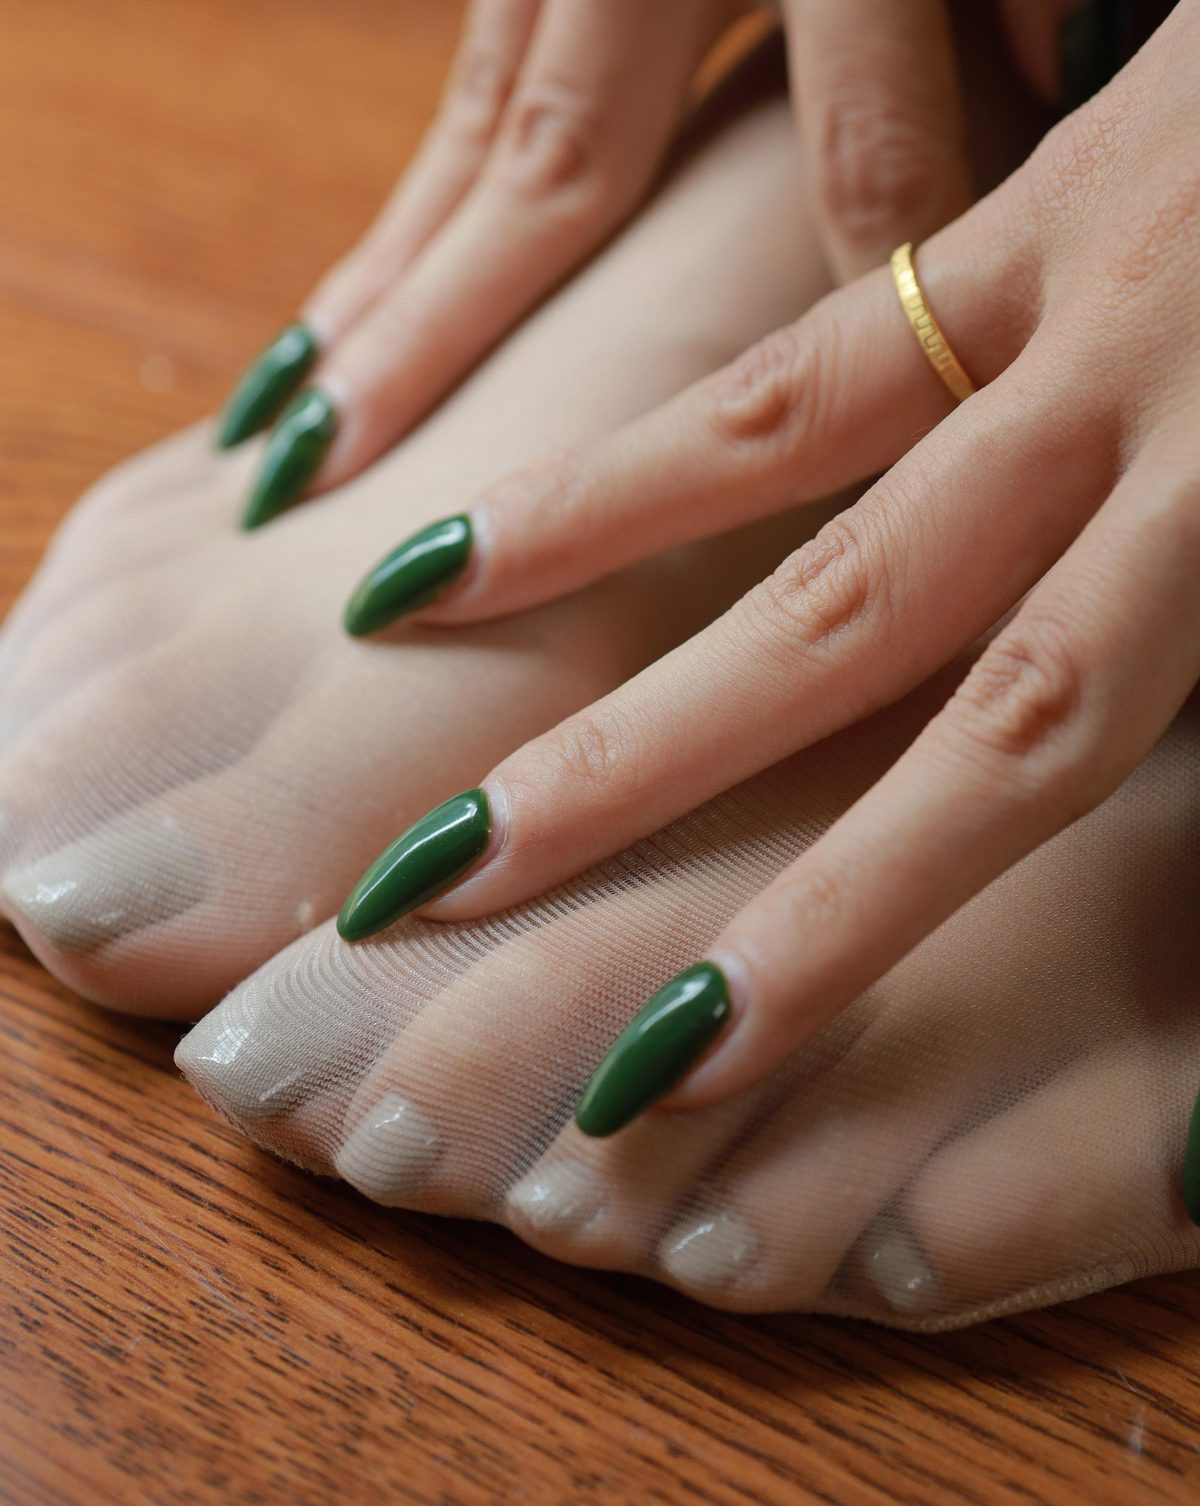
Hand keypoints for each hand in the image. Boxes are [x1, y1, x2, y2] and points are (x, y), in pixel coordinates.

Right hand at [335, 3, 1199, 1134]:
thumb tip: (1077, 779)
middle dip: (627, 765)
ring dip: (571, 535)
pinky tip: (580, 419)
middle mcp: (1132, 402)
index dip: (842, 912)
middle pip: (837, 614)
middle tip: (434, 885)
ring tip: (391, 605)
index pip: (1012, 749)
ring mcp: (1075, 274)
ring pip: (778, 425)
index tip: (689, 1045)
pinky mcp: (1059, 185)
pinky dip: (697, 374)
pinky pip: (840, 281)